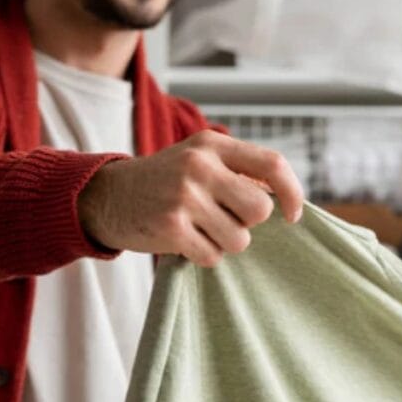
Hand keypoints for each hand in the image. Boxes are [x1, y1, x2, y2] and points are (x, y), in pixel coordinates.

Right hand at [78, 130, 304, 266]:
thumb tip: (283, 201)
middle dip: (248, 224)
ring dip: (224, 243)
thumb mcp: (198, 160)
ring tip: (199, 229)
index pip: (272, 164)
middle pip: (259, 210)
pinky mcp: (171, 227)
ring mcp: (184, 196)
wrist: (107, 196)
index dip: (292, 193)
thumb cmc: (164, 182)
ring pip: (239, 240)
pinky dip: (203, 256)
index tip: (293, 216)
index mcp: (212, 144)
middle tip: (223, 219)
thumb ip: (238, 171)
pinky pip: (212, 256)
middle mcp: (199, 165)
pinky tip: (184, 241)